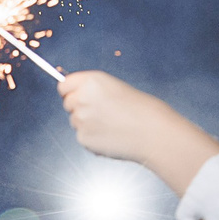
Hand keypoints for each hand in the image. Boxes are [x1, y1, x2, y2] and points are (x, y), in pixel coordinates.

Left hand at [56, 70, 218, 194]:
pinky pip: (83, 137)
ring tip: (112, 125)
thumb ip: (93, 91)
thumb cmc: (142, 109)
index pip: (64, 85)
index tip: (76, 96)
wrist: (154, 133)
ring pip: (75, 121)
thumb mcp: (116, 88)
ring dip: (87, 123)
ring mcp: (81, 120)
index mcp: (92, 81)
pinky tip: (112, 136)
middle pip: (68, 103)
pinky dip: (93, 138)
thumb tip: (76, 98)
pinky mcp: (83, 139)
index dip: (71, 91)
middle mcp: (82, 98)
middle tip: (102, 113)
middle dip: (79, 107)